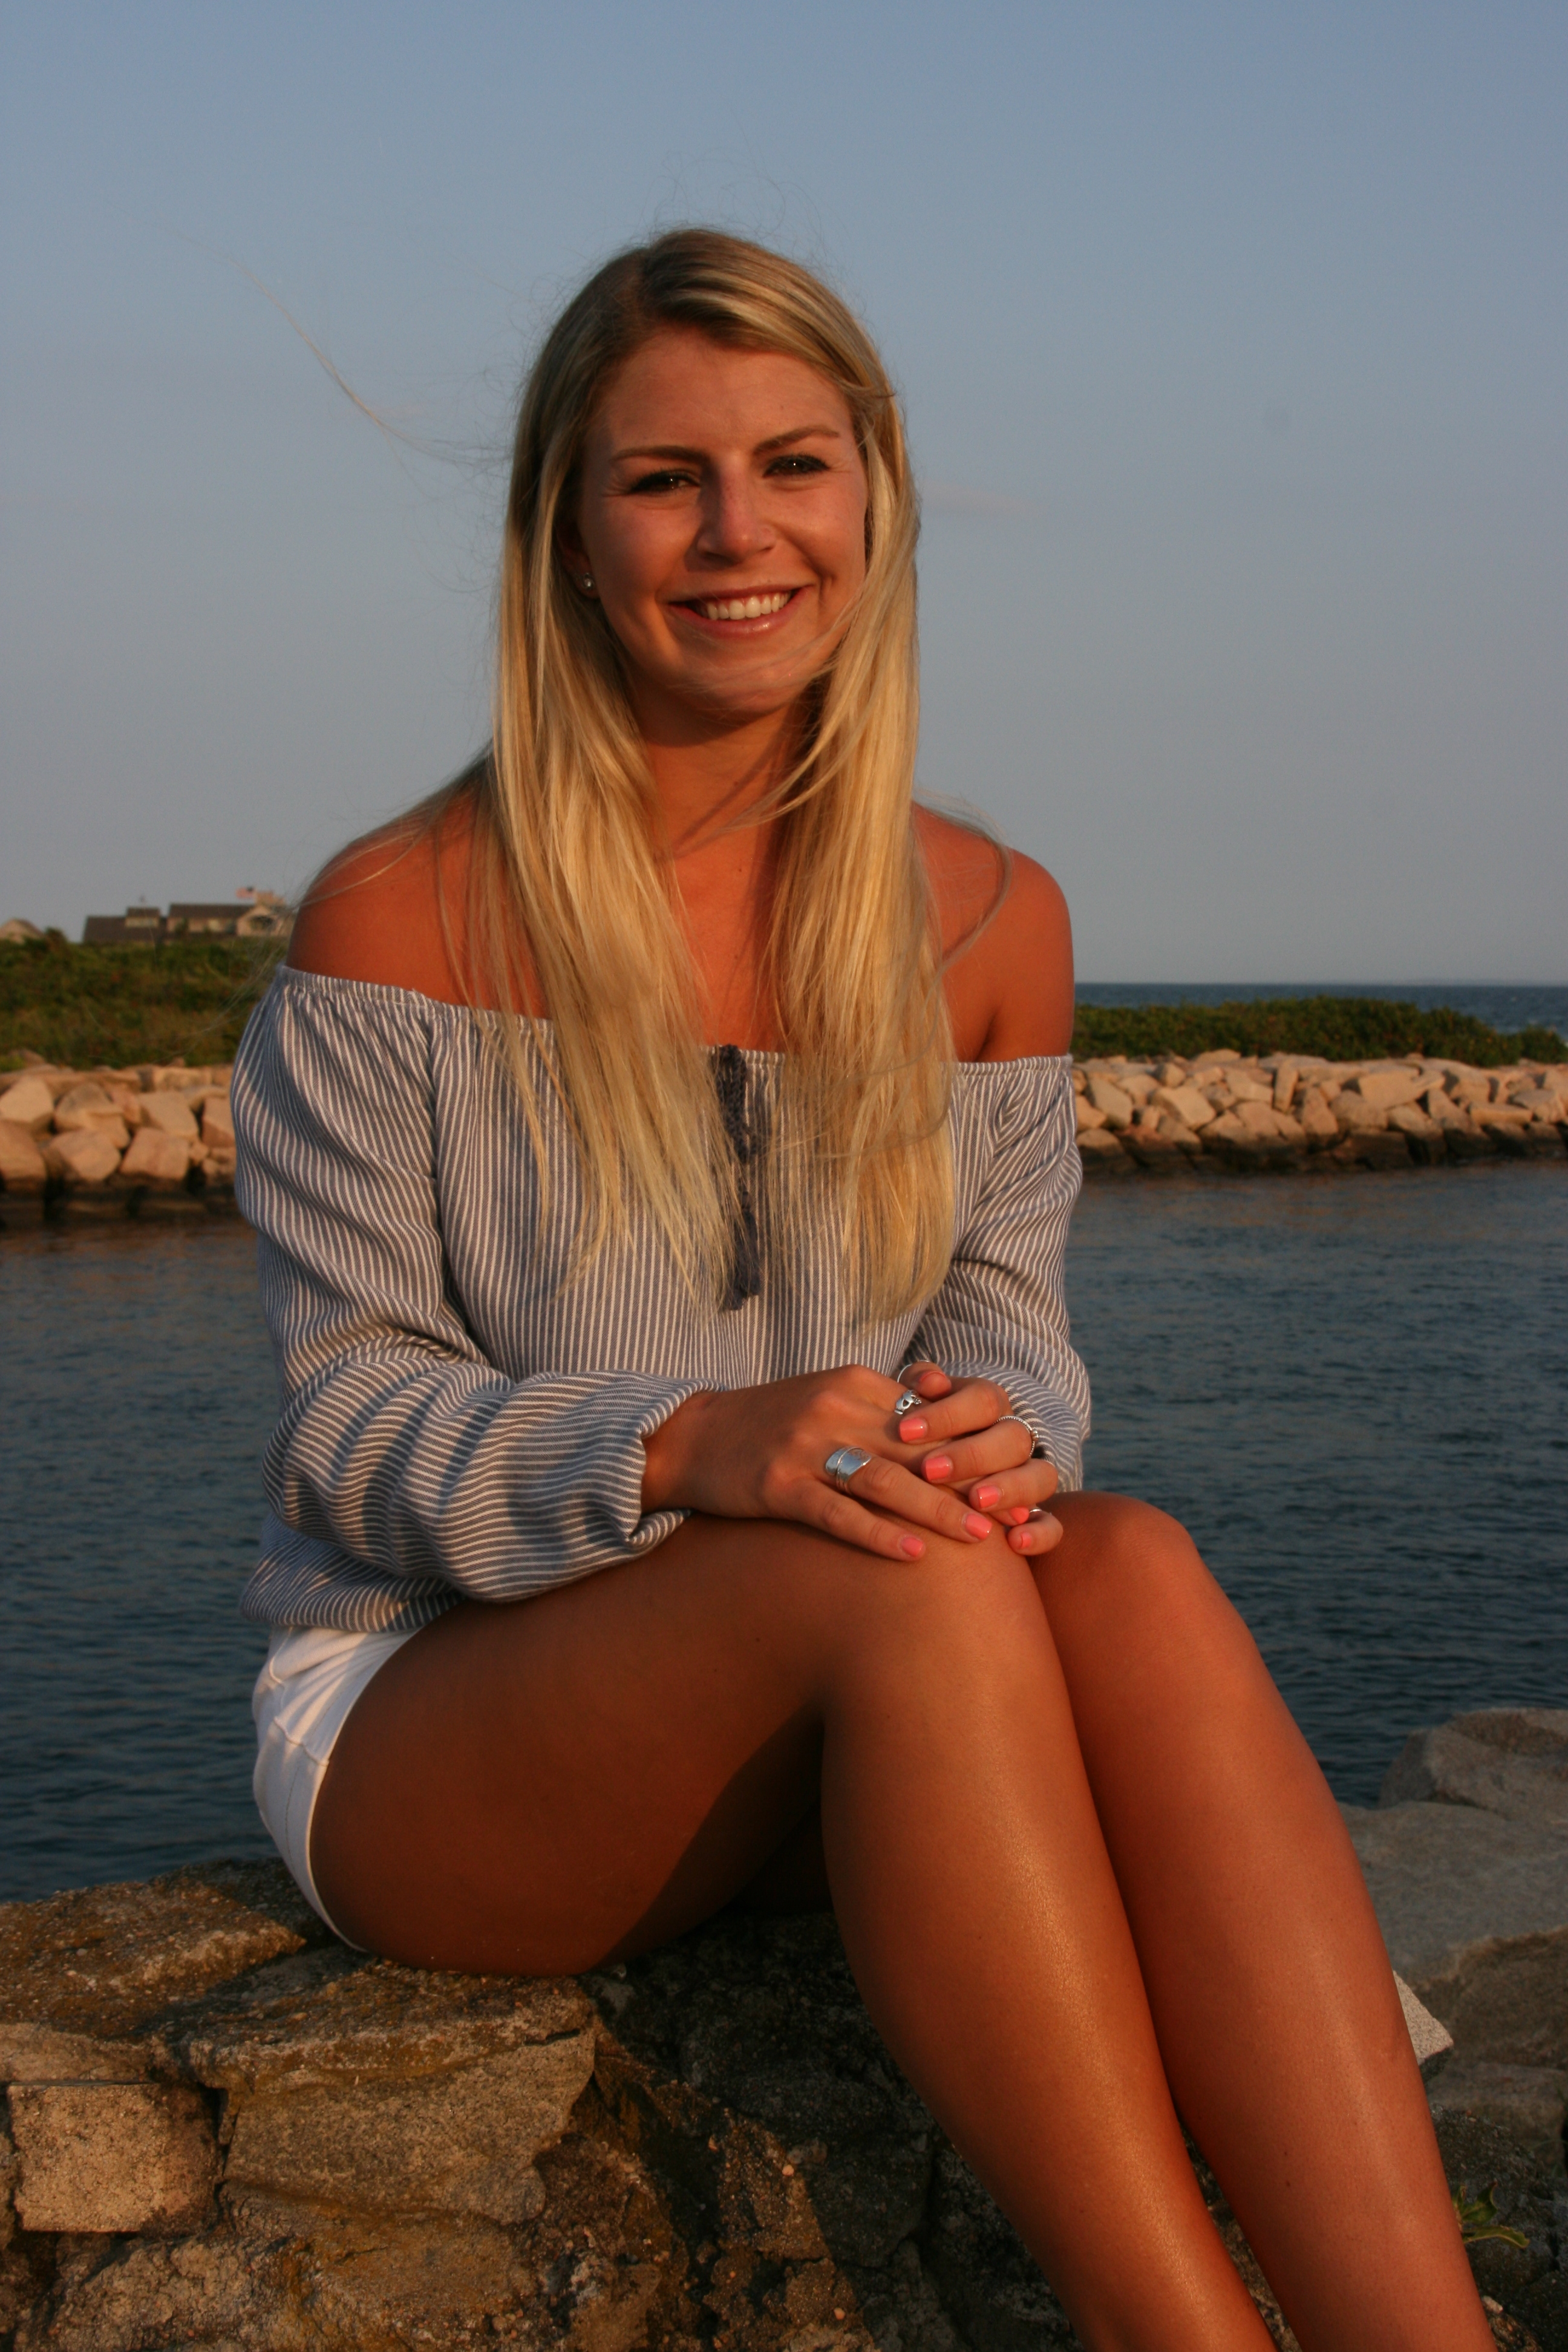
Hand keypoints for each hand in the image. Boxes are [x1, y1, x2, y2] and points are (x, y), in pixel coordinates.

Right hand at [642, 1362, 1060, 1561]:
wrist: (692, 1437)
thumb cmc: (769, 1425)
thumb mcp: (828, 1397)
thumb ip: (883, 1407)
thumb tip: (947, 1427)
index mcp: (854, 1383)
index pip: (929, 1417)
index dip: (973, 1448)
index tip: (1011, 1479)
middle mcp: (835, 1409)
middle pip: (918, 1449)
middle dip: (970, 1483)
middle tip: (1014, 1516)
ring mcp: (805, 1447)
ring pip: (886, 1481)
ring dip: (937, 1511)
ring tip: (979, 1539)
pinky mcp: (778, 1485)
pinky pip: (837, 1514)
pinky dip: (878, 1536)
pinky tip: (911, 1557)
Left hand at [894, 1362, 1061, 1557]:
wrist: (930, 1478)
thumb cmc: (913, 1437)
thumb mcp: (910, 1408)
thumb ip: (917, 1387)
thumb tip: (931, 1381)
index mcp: (988, 1407)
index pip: (984, 1399)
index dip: (948, 1414)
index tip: (905, 1431)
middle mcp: (1014, 1438)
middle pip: (1015, 1437)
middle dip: (972, 1454)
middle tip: (930, 1470)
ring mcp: (1028, 1478)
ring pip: (1042, 1476)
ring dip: (1011, 1487)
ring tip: (977, 1501)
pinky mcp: (1034, 1517)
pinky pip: (1053, 1525)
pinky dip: (1041, 1533)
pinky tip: (1015, 1543)